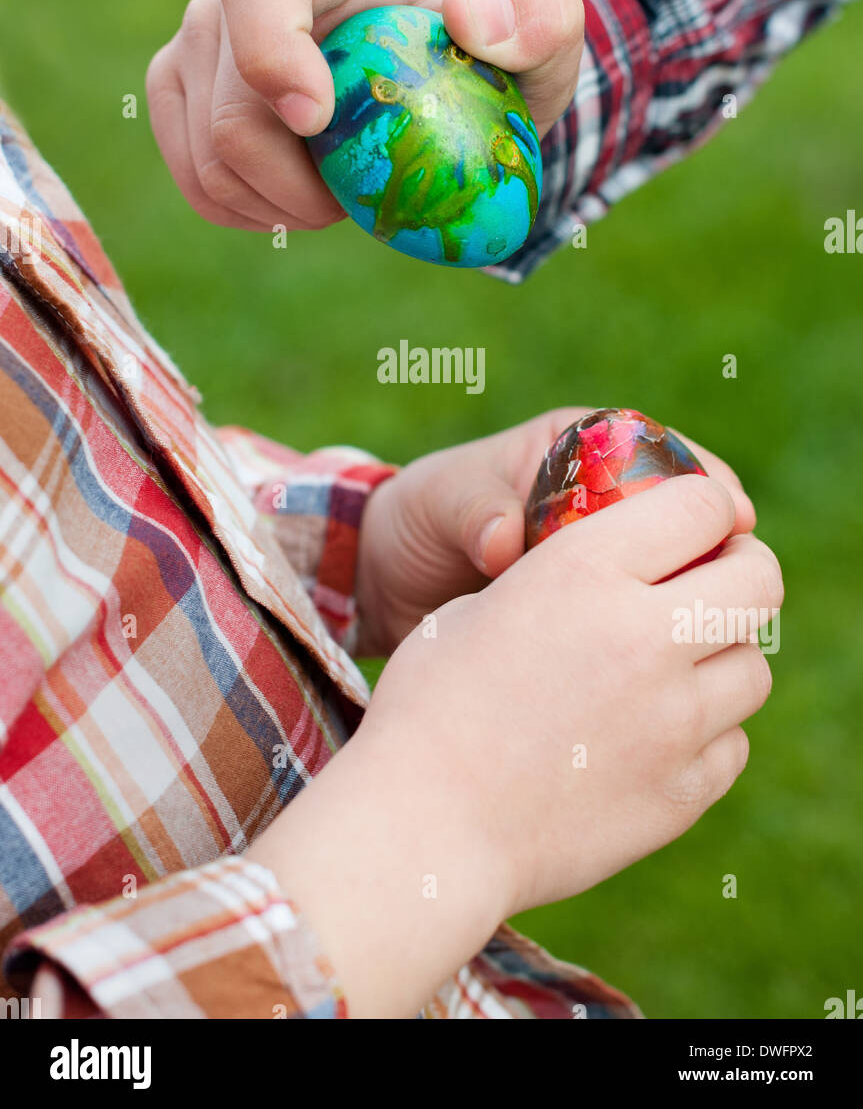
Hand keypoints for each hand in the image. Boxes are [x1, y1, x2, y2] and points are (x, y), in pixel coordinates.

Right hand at [145, 0, 583, 229]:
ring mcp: (196, 48)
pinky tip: (301, 202)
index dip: (269, 49)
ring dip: (281, 206)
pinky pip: (198, 184)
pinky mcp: (179, 100)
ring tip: (340, 197)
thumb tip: (469, 14)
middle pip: (231, 108)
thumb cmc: (483, 58)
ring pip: (209, 158)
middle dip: (298, 183)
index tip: (316, 123)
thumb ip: (539, 17)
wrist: (430, 85)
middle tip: (359, 200)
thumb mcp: (544, 38)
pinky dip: (254, 213)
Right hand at [252, 472, 780, 1016]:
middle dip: (744, 573)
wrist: (422, 827)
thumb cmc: (430, 706)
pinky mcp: (681, 793)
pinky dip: (706, 735)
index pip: (704, 503)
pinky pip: (732, 744)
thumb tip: (622, 577)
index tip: (700, 523)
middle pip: (759, 582)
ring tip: (676, 670)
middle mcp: (644, 636)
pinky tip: (655, 737)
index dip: (709, 507)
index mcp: (586, 570)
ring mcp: (673, 721)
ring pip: (753, 668)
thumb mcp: (479, 605)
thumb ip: (564, 582)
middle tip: (714, 586)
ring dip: (722, 659)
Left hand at [355, 406, 756, 654]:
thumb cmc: (419, 520)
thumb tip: (504, 540)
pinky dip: (665, 639)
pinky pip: (648, 618)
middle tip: (735, 584)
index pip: (663, 452)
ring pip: (679, 572)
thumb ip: (475, 512)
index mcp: (577, 449)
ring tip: (712, 635)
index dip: (706, 482)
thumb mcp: (441, 505)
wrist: (386, 579)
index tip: (731, 517)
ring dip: (699, 598)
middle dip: (718, 547)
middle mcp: (604, 500)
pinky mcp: (601, 609)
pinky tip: (681, 670)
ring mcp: (606, 557)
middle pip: (689, 517)